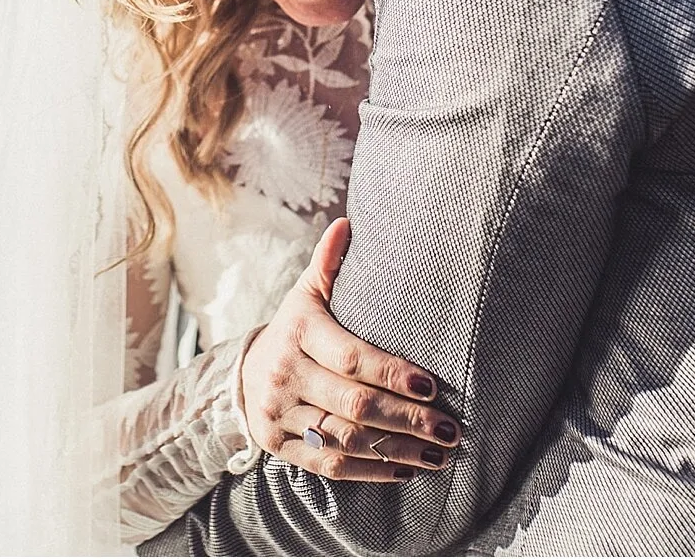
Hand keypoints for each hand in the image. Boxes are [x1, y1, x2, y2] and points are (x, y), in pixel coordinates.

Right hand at [240, 218, 463, 481]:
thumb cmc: (293, 329)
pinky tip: (408, 469)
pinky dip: (372, 470)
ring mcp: (279, 415)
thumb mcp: (305, 294)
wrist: (242, 375)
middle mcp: (284, 376)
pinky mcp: (279, 447)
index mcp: (297, 334)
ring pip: (345, 439)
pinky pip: (330, 465)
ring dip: (398, 449)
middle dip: (408, 419)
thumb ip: (328, 263)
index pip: (350, 358)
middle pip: (354, 404)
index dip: (392, 374)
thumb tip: (346, 223)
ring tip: (440, 454)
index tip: (431, 386)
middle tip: (451, 429)